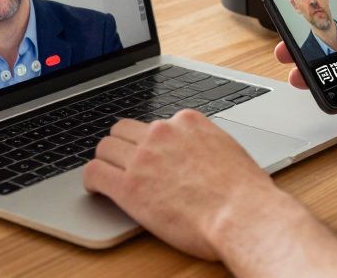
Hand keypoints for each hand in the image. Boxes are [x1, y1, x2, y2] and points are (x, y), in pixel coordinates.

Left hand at [83, 111, 277, 259]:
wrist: (241, 214)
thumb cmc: (244, 192)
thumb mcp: (228, 151)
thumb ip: (205, 145)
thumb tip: (199, 155)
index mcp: (187, 122)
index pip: (154, 123)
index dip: (150, 142)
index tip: (150, 155)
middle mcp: (162, 132)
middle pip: (124, 129)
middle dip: (123, 146)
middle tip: (125, 165)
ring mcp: (143, 157)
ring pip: (105, 147)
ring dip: (106, 161)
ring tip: (108, 177)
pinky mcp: (128, 186)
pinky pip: (94, 173)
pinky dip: (92, 181)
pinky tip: (97, 189)